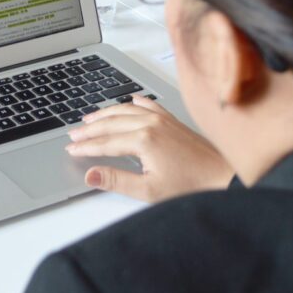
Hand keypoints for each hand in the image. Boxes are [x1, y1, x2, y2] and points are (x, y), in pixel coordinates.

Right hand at [64, 95, 233, 201]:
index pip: (104, 142)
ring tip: (89, 119)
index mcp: (143, 140)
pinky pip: (147, 104)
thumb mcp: (148, 190)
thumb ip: (116, 180)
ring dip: (105, 114)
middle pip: (110, 123)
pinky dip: (132, 103)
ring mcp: (162, 118)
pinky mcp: (172, 119)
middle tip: (73, 134)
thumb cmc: (190, 185)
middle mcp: (151, 124)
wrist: (222, 177)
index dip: (85, 146)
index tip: (71, 149)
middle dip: (89, 129)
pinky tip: (127, 102)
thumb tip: (90, 174)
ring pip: (125, 110)